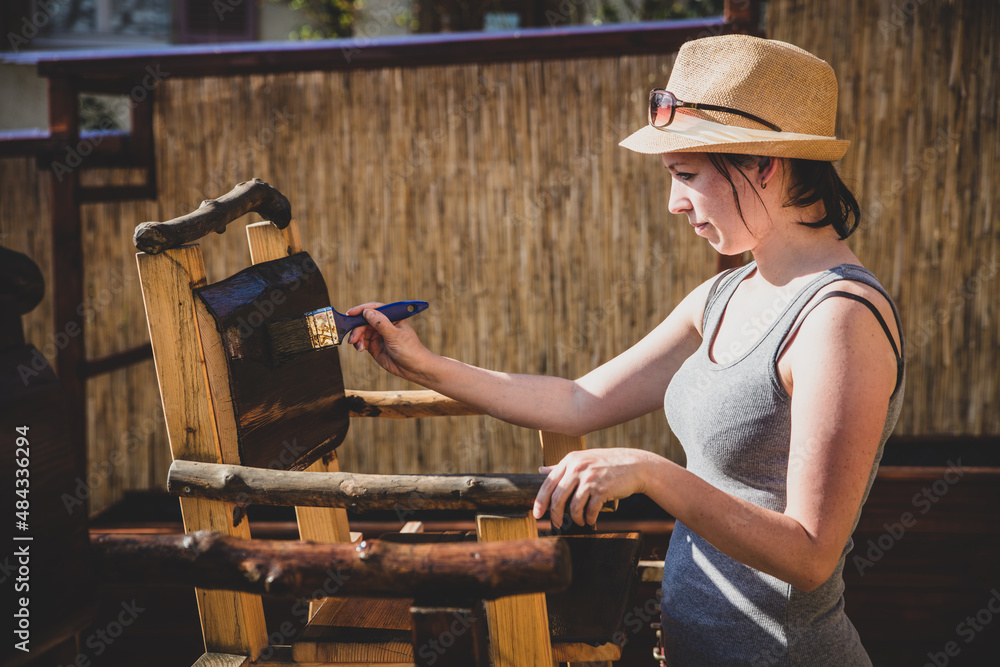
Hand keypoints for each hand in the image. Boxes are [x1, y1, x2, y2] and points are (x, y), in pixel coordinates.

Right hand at [345, 302, 432, 381]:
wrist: (414, 368)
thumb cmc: (410, 349)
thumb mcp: (395, 335)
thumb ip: (380, 323)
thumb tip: (366, 312)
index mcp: (392, 317)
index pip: (375, 308)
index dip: (361, 310)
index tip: (350, 313)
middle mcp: (384, 324)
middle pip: (365, 321)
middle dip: (357, 328)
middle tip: (354, 338)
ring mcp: (379, 335)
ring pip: (362, 332)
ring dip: (357, 337)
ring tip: (359, 346)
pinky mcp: (375, 346)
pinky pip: (362, 342)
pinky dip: (359, 344)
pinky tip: (360, 349)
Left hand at [532, 448, 653, 526]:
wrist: (636, 466)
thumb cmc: (608, 464)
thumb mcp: (584, 459)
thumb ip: (563, 466)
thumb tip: (540, 471)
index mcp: (570, 460)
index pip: (548, 483)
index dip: (540, 501)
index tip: (537, 514)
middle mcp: (578, 468)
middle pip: (558, 497)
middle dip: (555, 515)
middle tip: (557, 524)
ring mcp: (590, 479)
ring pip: (573, 507)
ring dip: (575, 519)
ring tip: (580, 521)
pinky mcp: (602, 490)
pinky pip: (590, 510)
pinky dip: (589, 518)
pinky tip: (590, 520)